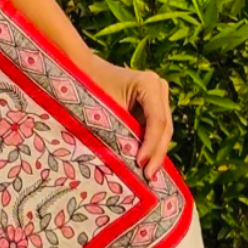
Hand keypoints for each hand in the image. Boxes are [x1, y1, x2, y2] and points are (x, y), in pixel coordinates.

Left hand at [82, 54, 173, 178]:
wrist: (82, 70)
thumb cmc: (90, 87)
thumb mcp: (107, 110)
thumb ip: (122, 132)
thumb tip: (134, 164)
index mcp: (149, 83)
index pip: (157, 120)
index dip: (150, 145)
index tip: (140, 163)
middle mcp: (159, 86)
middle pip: (164, 127)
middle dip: (156, 154)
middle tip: (148, 177)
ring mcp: (159, 95)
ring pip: (163, 130)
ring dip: (155, 152)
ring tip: (148, 175)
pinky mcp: (154, 105)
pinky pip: (156, 128)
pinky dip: (150, 145)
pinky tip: (147, 164)